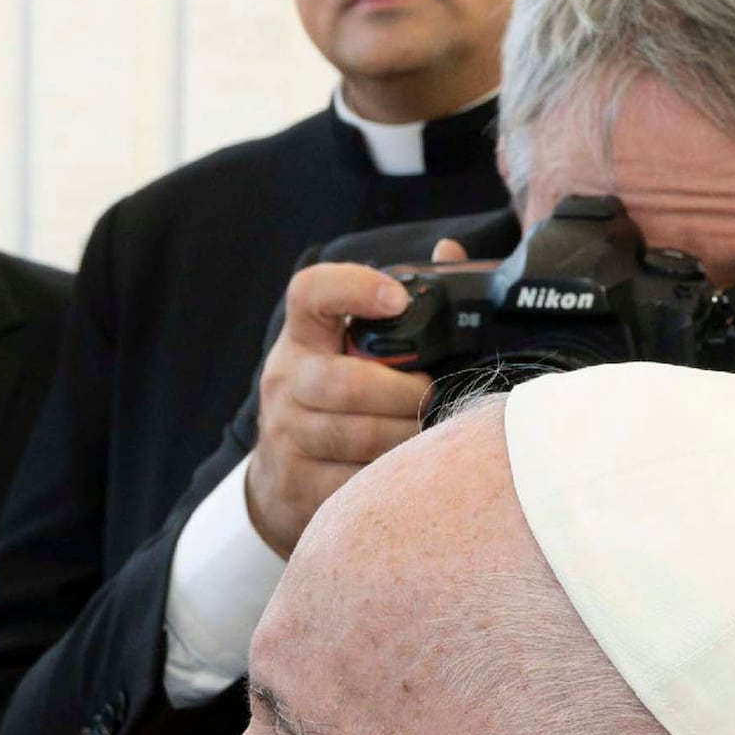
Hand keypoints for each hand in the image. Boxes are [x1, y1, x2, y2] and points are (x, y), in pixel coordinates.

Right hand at [241, 248, 452, 554]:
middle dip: (405, 394)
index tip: (397, 299)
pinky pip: (353, 481)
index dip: (353, 288)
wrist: (283, 480)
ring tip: (428, 434)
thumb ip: (399, 305)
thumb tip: (452, 252)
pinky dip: (388, 477)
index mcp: (304, 336)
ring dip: (405, 436)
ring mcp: (285, 433)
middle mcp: (286, 379)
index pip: (311, 293)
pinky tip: (403, 470)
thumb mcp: (351, 350)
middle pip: (346, 384)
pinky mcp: (295, 482)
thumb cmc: (335, 403)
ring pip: (357, 435)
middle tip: (432, 397)